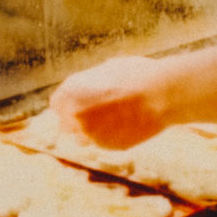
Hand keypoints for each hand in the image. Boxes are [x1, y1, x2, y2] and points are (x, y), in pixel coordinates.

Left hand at [50, 55, 176, 150]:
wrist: (159, 95)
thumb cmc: (136, 75)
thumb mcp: (107, 69)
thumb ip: (91, 82)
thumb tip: (89, 87)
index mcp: (71, 92)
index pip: (57, 104)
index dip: (67, 102)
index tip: (76, 102)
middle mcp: (76, 116)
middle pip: (64, 125)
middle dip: (74, 120)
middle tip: (92, 113)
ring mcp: (91, 134)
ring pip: (81, 138)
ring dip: (90, 131)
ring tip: (109, 120)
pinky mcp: (108, 147)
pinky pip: (102, 143)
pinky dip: (108, 137)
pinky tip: (124, 124)